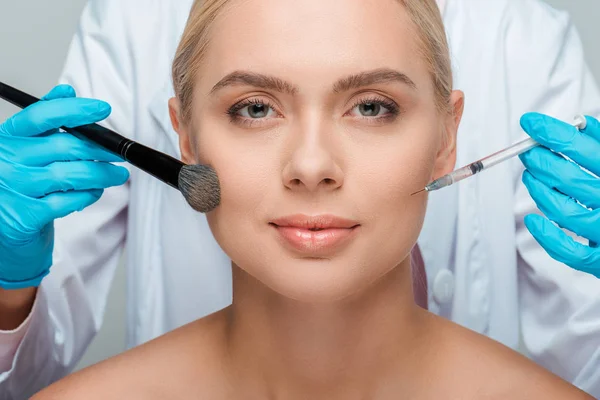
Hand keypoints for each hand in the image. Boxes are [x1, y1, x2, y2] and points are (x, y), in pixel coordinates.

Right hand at [0, 85, 128, 288]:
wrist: (3, 234)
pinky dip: (87, 196)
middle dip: (101, 149)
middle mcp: (4, 160)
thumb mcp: (27, 149)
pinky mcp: (22, 216)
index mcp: (6, 138)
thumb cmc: (20, 186)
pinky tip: (94, 193)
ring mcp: (11, 188)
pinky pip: (66, 201)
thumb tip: (66, 90)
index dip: (75, 110)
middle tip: (120, 154)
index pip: (41, 115)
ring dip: (102, 174)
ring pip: (70, 174)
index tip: (102, 109)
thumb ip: (45, 122)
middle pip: (63, 146)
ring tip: (117, 175)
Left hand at [519, 112, 599, 276]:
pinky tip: (533, 220)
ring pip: (564, 211)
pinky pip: (569, 250)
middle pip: (570, 179)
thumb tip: (581, 123)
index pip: (584, 148)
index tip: (531, 123)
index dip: (553, 133)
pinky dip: (546, 235)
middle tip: (527, 151)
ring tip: (529, 177)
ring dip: (539, 191)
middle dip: (541, 161)